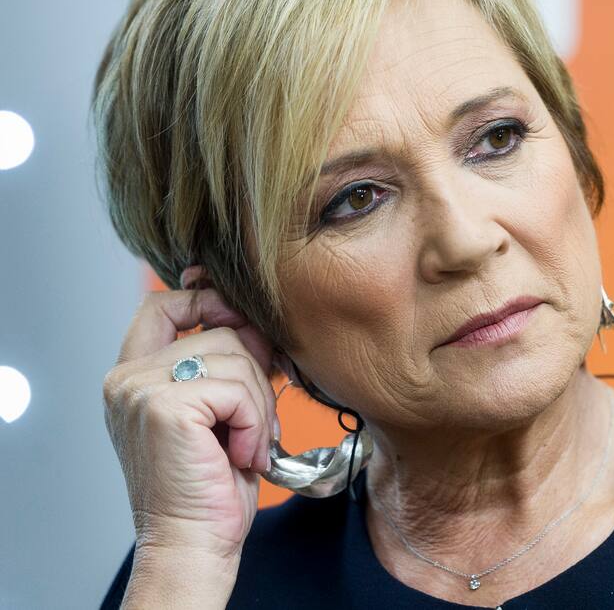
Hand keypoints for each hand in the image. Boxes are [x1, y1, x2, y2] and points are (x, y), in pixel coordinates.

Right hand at [102, 266, 277, 565]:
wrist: (194, 542)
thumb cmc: (211, 484)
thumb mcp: (217, 409)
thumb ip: (222, 362)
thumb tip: (255, 319)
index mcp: (133, 375)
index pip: (163, 303)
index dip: (208, 300)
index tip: (239, 322)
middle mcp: (127, 378)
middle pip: (218, 331)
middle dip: (255, 373)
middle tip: (255, 421)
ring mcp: (141, 389)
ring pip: (234, 356)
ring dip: (259, 405)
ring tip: (246, 445)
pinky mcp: (165, 406)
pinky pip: (237, 388)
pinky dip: (255, 422)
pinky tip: (241, 454)